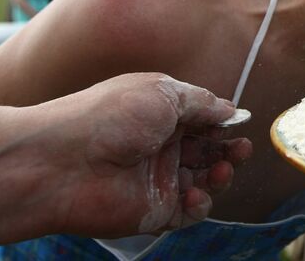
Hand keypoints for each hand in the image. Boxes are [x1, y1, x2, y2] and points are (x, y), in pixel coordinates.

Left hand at [26, 73, 251, 237]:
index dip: (223, 123)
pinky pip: (189, 212)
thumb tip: (230, 109)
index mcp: (161, 115)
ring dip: (222, 176)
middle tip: (241, 150)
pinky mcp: (154, 211)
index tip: (240, 123)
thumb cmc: (110, 116)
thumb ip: (202, 102)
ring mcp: (158, 179)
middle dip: (230, 150)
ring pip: (205, 181)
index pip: (203, 120)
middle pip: (208, 151)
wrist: (63, 162)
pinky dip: (200, 205)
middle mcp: (161, 146)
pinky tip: (194, 195)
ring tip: (224, 170)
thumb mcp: (163, 93)